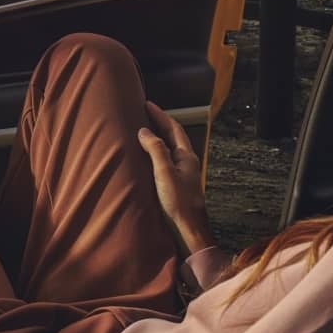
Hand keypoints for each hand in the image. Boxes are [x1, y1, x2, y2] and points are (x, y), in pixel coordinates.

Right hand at [136, 100, 213, 252]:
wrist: (190, 227)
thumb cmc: (179, 201)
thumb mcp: (164, 172)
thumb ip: (156, 150)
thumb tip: (144, 131)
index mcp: (186, 155)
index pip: (173, 128)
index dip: (160, 115)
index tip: (147, 104)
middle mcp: (186, 161)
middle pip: (173, 136)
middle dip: (159, 123)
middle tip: (144, 113)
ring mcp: (182, 172)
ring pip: (169, 148)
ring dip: (157, 137)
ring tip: (143, 131)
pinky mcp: (176, 183)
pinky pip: (165, 160)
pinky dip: (155, 152)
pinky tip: (147, 157)